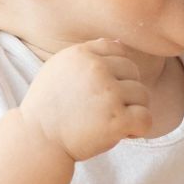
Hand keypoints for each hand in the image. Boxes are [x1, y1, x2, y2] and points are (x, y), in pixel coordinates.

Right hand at [18, 40, 152, 161]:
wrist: (37, 141)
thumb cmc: (48, 108)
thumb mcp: (58, 69)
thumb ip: (87, 54)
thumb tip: (117, 42)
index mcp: (82, 54)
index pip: (118, 50)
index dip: (117, 72)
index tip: (103, 89)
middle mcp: (96, 69)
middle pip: (133, 72)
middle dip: (125, 91)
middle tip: (106, 110)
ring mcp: (108, 94)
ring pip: (143, 95)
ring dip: (132, 111)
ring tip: (110, 122)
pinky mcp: (117, 119)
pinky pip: (146, 119)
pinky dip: (138, 129)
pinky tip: (122, 134)